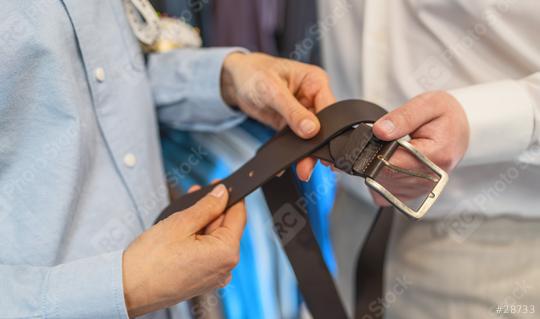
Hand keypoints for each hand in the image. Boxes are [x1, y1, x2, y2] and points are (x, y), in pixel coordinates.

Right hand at [122, 184, 245, 316]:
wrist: (126, 289)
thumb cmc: (149, 262)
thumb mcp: (181, 223)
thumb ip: (207, 206)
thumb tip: (222, 193)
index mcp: (226, 254)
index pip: (239, 216)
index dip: (231, 196)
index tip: (222, 184)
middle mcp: (225, 269)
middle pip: (227, 228)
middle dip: (213, 208)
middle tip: (197, 193)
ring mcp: (214, 277)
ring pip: (215, 240)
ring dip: (204, 222)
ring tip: (185, 210)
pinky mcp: (202, 281)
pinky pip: (207, 253)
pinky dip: (198, 239)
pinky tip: (184, 228)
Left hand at [221, 52, 335, 180]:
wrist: (235, 79)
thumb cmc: (254, 73)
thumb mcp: (272, 90)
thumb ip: (293, 111)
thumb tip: (311, 129)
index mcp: (315, 82)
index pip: (330, 108)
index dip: (329, 128)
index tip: (322, 145)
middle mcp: (312, 97)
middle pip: (323, 126)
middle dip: (317, 146)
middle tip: (310, 164)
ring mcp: (303, 112)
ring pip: (311, 137)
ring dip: (306, 153)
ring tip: (302, 169)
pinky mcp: (291, 124)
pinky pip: (297, 141)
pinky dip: (294, 152)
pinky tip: (290, 162)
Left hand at [370, 91, 469, 205]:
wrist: (458, 128)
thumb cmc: (445, 116)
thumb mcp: (427, 104)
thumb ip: (403, 117)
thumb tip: (380, 131)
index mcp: (438, 155)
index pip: (393, 164)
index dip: (378, 151)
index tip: (380, 138)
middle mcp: (433, 178)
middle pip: (386, 177)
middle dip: (377, 158)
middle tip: (388, 140)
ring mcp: (423, 189)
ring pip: (383, 187)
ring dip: (378, 168)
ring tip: (394, 150)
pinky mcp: (415, 194)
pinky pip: (385, 194)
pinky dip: (380, 180)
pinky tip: (391, 163)